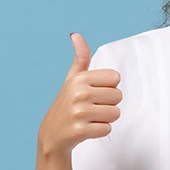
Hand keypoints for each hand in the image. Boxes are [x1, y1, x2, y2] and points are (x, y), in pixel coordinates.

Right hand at [37, 33, 121, 157]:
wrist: (51, 135)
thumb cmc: (67, 104)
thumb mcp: (72, 79)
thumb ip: (80, 57)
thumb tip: (75, 34)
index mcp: (80, 78)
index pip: (116, 78)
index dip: (108, 88)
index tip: (94, 93)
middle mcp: (78, 93)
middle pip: (118, 96)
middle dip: (108, 104)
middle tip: (91, 108)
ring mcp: (78, 112)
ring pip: (115, 113)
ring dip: (105, 118)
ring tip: (89, 118)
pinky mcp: (80, 131)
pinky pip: (107, 128)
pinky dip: (100, 131)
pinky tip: (86, 129)